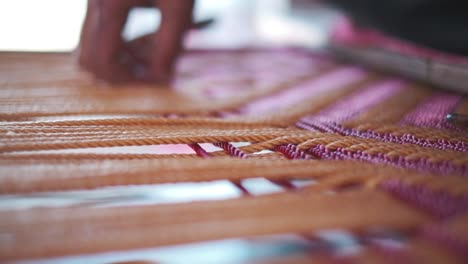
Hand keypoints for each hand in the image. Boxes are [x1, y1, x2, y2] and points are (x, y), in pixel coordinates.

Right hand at [78, 0, 193, 83]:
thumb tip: (161, 78)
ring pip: (89, 44)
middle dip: (119, 73)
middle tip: (151, 70)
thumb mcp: (180, 8)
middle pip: (87, 57)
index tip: (156, 77)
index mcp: (110, 6)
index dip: (127, 79)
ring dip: (117, 59)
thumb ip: (169, 46)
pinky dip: (116, 43)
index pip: (102, 62)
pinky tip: (143, 38)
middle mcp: (93, 2)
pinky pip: (97, 30)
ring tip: (151, 54)